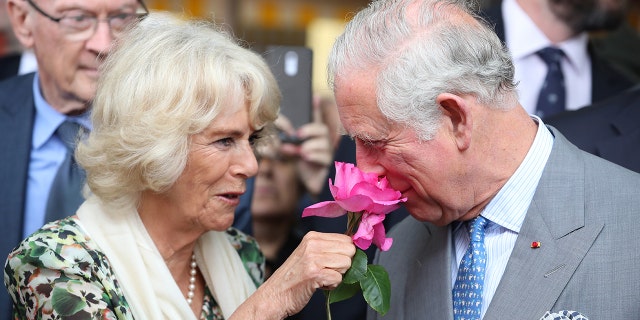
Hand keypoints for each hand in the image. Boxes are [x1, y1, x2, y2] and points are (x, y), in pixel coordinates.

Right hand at [231, 232, 354, 318]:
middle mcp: (313, 244)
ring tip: (320, 277)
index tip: (331, 262)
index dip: (344, 253)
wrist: (274, 295)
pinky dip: (331, 286)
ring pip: (347, 264)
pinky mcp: (314, 274)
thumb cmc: (294, 277)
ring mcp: (313, 258)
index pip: (346, 239)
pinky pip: (339, 279)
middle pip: (349, 251)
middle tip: (326, 271)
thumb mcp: (308, 254)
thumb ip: (328, 248)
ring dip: (337, 275)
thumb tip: (354, 247)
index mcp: (312, 237)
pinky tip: (318, 285)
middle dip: (342, 265)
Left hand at [277, 100, 332, 195]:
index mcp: (313, 136)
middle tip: (297, 134)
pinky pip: (324, 157)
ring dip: (309, 145)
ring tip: (300, 151)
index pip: (316, 119)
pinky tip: (304, 157)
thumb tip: (278, 132)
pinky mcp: (328, 165)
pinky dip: (312, 155)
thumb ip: (286, 141)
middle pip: (322, 129)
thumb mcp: (290, 150)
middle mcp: (323, 142)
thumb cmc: (299, 165)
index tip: (314, 96)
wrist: (306, 183)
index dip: (316, 108)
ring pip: (323, 143)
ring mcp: (327, 153)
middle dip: (310, 130)